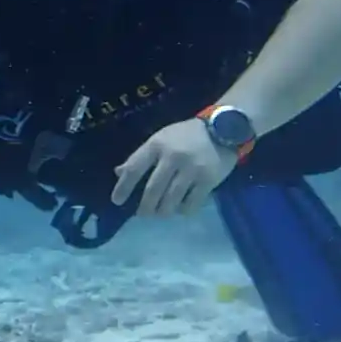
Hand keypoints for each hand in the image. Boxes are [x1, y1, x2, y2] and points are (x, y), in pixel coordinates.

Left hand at [111, 118, 238, 216]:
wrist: (224, 128)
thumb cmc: (186, 135)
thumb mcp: (161, 138)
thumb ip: (141, 156)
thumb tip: (119, 173)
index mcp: (157, 144)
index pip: (134, 168)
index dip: (123, 187)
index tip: (117, 201)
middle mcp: (173, 157)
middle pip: (153, 189)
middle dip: (145, 207)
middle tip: (142, 214)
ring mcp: (192, 169)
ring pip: (171, 199)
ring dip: (163, 211)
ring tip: (160, 213)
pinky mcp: (208, 179)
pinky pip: (192, 203)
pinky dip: (184, 210)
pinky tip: (181, 209)